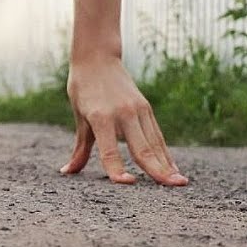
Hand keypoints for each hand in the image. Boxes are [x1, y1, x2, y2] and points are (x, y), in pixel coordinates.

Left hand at [60, 56, 186, 185]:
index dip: (116, 168)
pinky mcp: (146, 108)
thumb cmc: (83, 89)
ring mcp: (138, 110)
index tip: (127, 183)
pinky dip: (165, 152)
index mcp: (101, 117)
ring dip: (167, 164)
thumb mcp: (79, 117)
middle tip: (172, 187)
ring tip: (179, 183)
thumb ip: (80, 148)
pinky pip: (157, 135)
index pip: (108, 149)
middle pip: (141, 148)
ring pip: (154, 143)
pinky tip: (172, 168)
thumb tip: (66, 171)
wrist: (97, 58)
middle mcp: (123, 114)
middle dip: (157, 169)